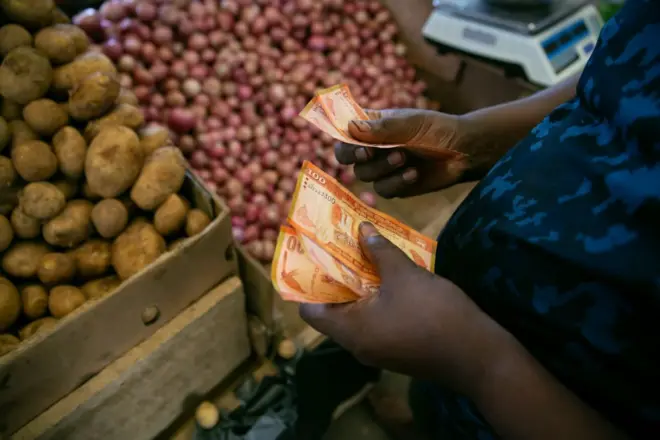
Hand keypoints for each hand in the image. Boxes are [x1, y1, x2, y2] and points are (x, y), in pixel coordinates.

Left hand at [300, 223, 504, 395]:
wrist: (478, 356)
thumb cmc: (434, 313)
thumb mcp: (404, 274)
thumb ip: (378, 251)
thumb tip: (362, 229)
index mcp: (350, 330)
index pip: (310, 310)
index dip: (307, 283)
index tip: (314, 257)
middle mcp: (357, 345)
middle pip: (334, 310)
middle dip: (338, 278)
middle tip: (342, 249)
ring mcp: (379, 351)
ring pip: (358, 316)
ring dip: (360, 288)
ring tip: (366, 257)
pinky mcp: (398, 352)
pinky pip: (376, 324)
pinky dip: (377, 301)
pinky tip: (391, 279)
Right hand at [335, 109, 470, 198]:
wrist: (462, 150)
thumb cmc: (435, 129)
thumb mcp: (409, 124)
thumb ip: (380, 128)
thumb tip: (350, 128)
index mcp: (371, 128)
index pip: (344, 137)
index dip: (345, 144)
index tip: (359, 146)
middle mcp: (372, 148)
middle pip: (349, 160)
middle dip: (363, 158)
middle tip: (372, 153)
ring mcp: (382, 169)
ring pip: (365, 176)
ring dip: (382, 168)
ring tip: (404, 157)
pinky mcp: (394, 186)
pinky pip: (383, 190)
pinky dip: (397, 182)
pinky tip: (414, 173)